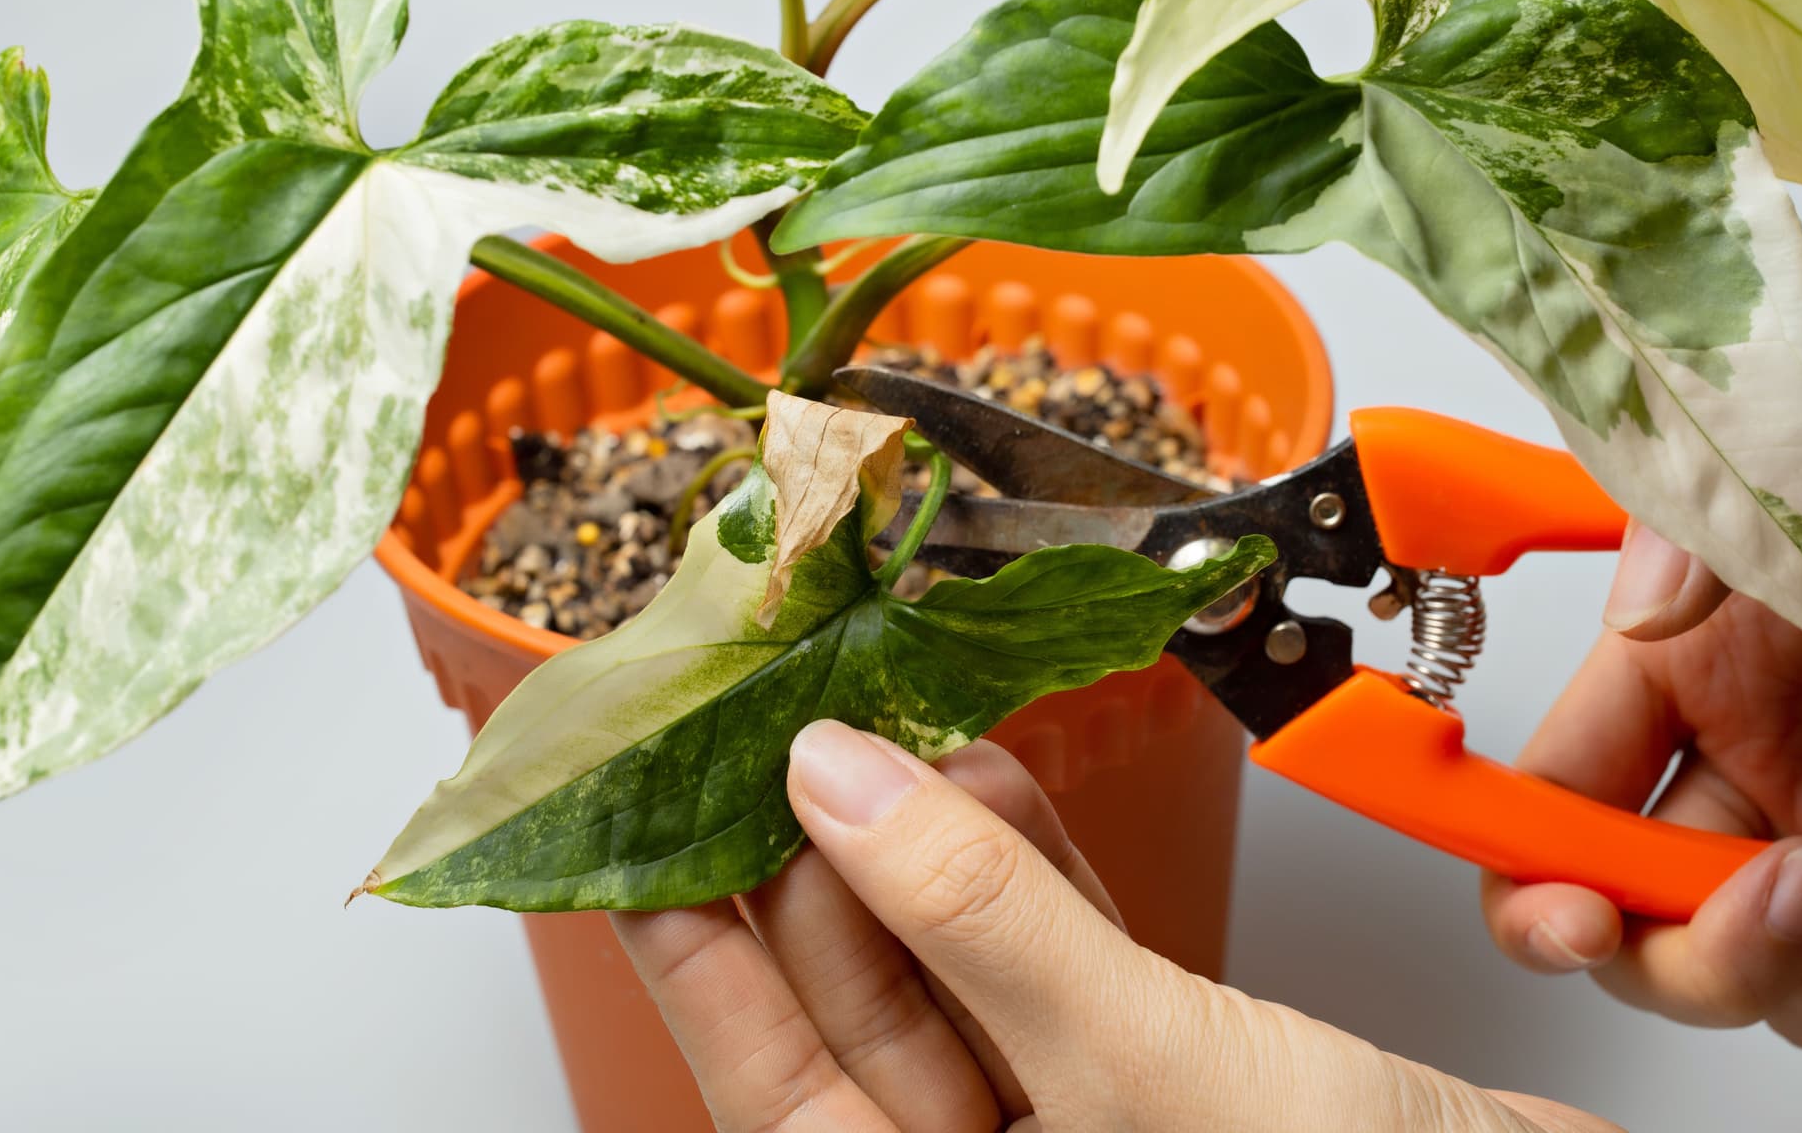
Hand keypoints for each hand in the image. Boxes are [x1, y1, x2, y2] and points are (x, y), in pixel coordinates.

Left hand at [613, 720, 1616, 1131]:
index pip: (766, 1074)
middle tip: (766, 713)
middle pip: (857, 1002)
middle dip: (814, 855)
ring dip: (924, 838)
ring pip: (959, 963)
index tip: (632, 814)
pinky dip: (1031, 856)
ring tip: (868, 710)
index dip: (689, 941)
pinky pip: (1062, 949)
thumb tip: (835, 779)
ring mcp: (1083, 1122)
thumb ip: (980, 918)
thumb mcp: (1140, 1069)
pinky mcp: (1169, 1063)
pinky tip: (990, 765)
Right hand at [1483, 279, 1801, 1049]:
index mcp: (1698, 646)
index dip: (1514, 856)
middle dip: (1645, 944)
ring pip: (1757, 974)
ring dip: (1778, 968)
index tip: (1555, 902)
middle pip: (1627, 908)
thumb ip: (1742, 451)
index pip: (1553, 781)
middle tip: (1719, 906)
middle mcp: (1755, 746)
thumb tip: (1648, 606)